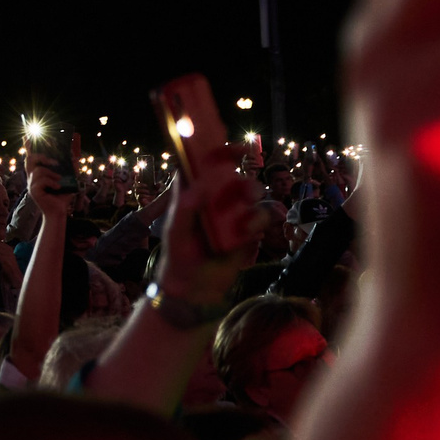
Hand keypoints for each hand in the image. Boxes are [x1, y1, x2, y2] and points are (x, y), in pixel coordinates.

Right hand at [25, 155, 76, 226]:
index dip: (32, 151)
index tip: (36, 147)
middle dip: (41, 158)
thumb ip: (69, 171)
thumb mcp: (67, 182)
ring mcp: (31, 185)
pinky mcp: (34, 192)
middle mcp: (32, 179)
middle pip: (29, 160)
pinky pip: (42, 181)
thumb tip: (74, 159)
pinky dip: (52, 183)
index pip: (30, 160)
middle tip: (54, 163)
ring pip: (39, 171)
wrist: (58, 212)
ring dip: (51, 174)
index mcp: (37, 175)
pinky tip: (58, 187)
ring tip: (59, 180)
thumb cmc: (61, 198)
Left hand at [156, 148, 274, 301]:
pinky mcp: (247, 232)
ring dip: (254, 202)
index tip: (238, 150)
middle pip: (236, 178)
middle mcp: (216, 200)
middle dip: (245, 181)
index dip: (222, 152)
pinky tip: (249, 232)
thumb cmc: (179, 256)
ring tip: (246, 219)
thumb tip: (199, 186)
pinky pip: (262, 218)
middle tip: (245, 192)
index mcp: (195, 193)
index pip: (208, 165)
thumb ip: (185, 208)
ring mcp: (234, 215)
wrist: (194, 289)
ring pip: (254, 196)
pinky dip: (259, 221)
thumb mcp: (176, 231)